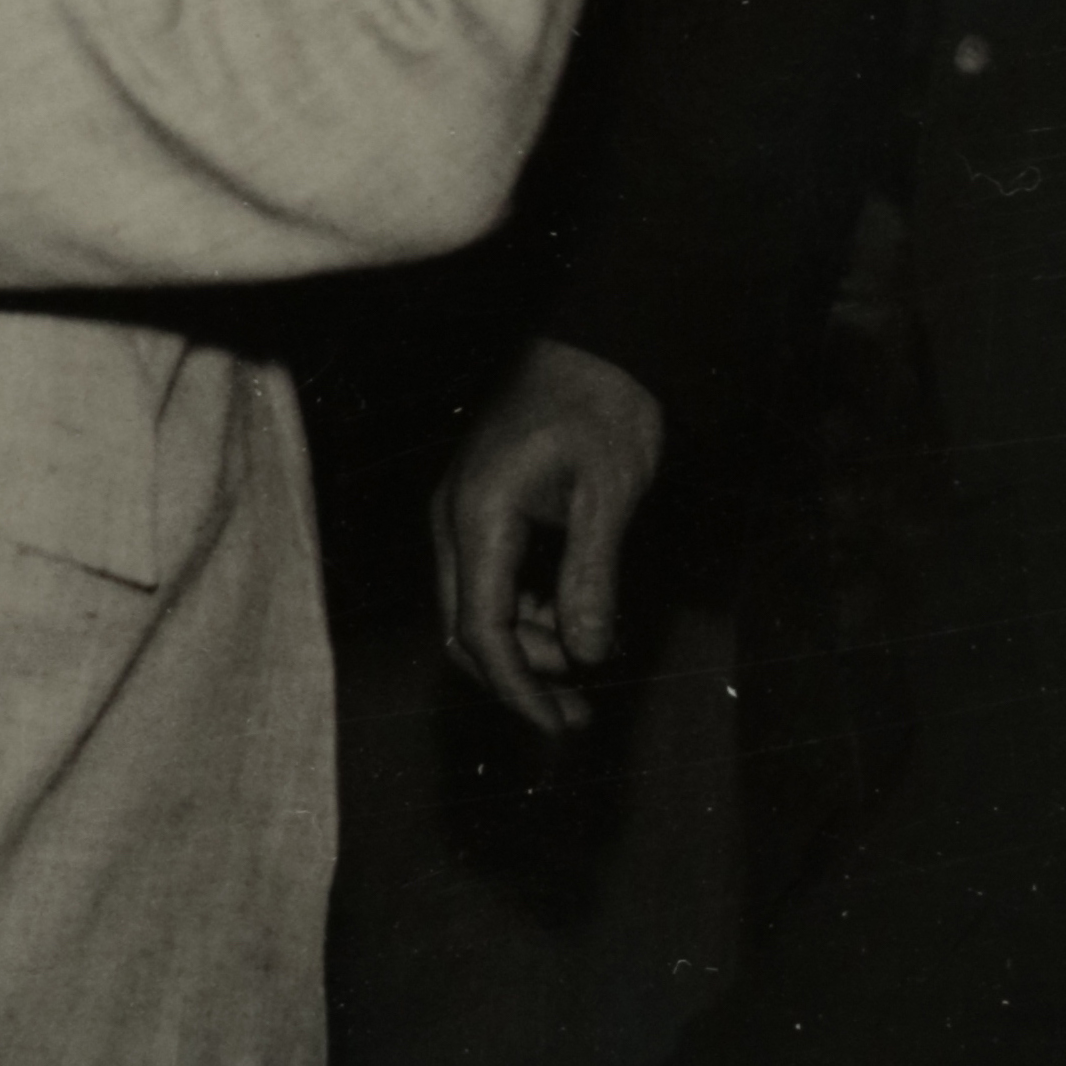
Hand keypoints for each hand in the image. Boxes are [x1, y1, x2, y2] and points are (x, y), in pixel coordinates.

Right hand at [431, 337, 670, 737]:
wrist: (593, 341)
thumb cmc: (602, 405)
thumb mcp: (610, 493)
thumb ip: (593, 577)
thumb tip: (587, 655)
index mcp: (479, 516)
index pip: (480, 628)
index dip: (517, 687)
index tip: (556, 724)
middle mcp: (455, 521)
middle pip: (467, 629)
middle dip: (521, 676)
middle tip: (580, 710)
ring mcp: (462, 515)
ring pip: (479, 609)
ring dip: (530, 644)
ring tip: (595, 651)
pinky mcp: (481, 511)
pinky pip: (492, 581)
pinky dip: (530, 612)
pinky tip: (578, 618)